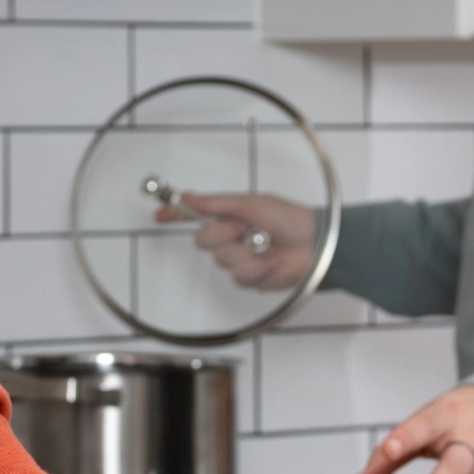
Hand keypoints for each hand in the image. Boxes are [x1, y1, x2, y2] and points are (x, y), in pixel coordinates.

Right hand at [162, 191, 314, 291]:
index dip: (175, 215)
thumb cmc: (289, 219)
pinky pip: (239, 275)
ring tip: (265, 244)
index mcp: (230, 216)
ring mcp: (239, 258)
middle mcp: (231, 237)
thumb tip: (188, 196)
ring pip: (222, 260)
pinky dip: (257, 267)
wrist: (315, 245)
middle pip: (203, 241)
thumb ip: (217, 203)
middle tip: (241, 228)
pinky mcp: (249, 278)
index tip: (159, 215)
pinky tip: (272, 261)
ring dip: (243, 252)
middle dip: (221, 234)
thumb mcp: (251, 204)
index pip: (195, 216)